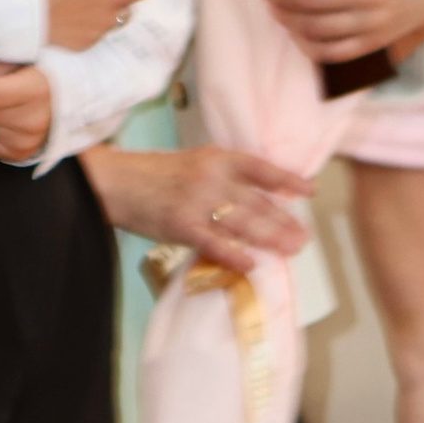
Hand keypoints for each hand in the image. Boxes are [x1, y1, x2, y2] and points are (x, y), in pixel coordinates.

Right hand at [86, 143, 310, 264]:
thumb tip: (253, 198)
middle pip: (257, 201)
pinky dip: (234, 255)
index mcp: (217, 157)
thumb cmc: (152, 176)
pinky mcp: (182, 226)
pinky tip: (252, 264)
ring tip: (291, 249)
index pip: (260, 168)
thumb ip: (222, 177)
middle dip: (283, 220)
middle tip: (304, 237)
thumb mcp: (193, 164)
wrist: (114, 182)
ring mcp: (198, 202)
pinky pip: (214, 243)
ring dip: (270, 237)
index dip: (287, 180)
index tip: (309, 191)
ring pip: (243, 222)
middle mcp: (212, 177)